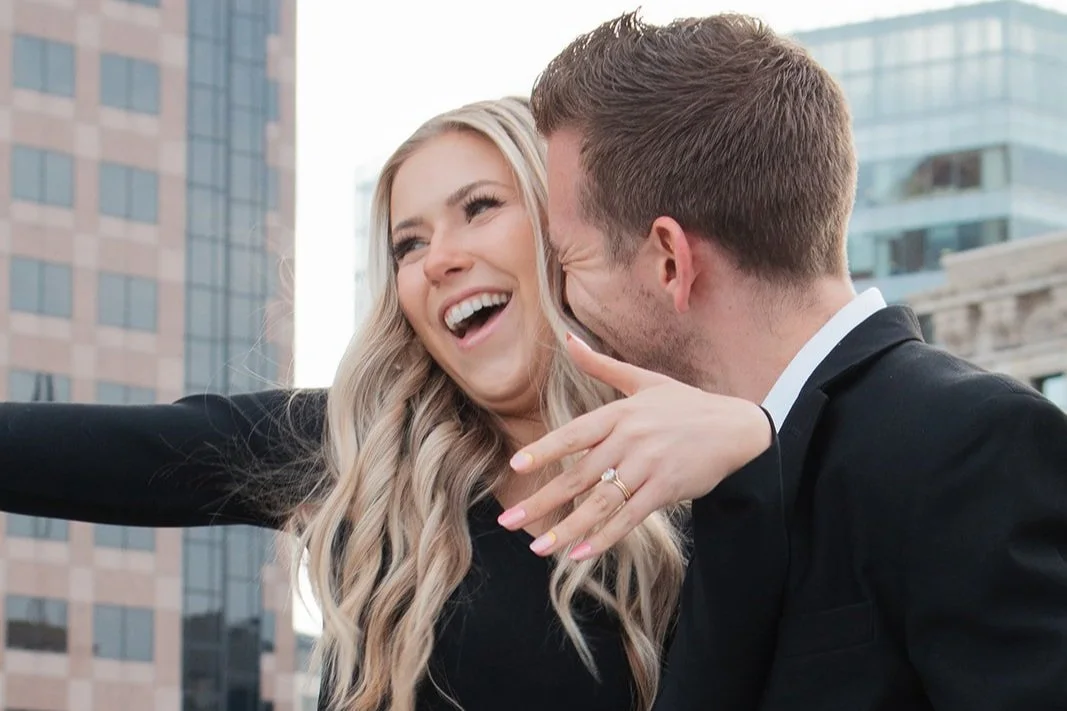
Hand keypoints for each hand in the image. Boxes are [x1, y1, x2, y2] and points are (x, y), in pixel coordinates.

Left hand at [498, 333, 771, 560]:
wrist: (736, 427)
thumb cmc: (685, 405)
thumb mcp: (643, 380)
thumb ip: (601, 366)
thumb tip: (566, 340)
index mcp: (620, 413)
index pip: (573, 434)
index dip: (544, 450)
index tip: (515, 467)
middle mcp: (630, 440)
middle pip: (578, 475)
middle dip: (541, 501)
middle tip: (508, 521)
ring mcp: (649, 466)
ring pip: (600, 502)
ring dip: (567, 528)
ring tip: (538, 548)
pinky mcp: (666, 489)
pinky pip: (629, 517)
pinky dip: (605, 537)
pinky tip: (580, 554)